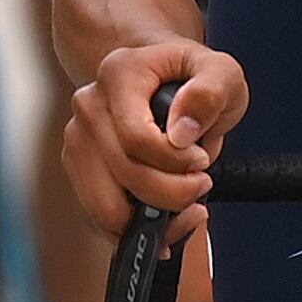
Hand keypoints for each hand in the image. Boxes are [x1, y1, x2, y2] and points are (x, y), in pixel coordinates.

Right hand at [65, 40, 246, 239]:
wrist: (165, 78)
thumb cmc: (190, 75)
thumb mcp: (221, 72)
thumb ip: (209, 93)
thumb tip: (182, 133)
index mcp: (120, 74)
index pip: (136, 137)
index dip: (175, 162)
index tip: (201, 161)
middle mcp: (90, 105)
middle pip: (122, 173)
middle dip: (171, 194)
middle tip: (200, 185)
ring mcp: (80, 139)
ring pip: (106, 205)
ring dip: (153, 220)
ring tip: (185, 207)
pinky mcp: (80, 168)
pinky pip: (101, 216)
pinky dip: (135, 229)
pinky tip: (165, 221)